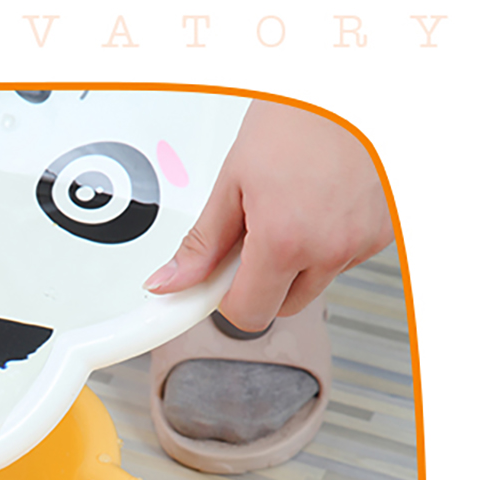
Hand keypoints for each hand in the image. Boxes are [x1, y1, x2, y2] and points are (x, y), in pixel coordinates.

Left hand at [143, 99, 394, 331]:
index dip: (224, 301)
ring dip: (295, 262)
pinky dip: (326, 243)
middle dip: (259, 283)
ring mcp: (363, 242)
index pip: (247, 314)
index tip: (212, 287)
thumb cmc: (294, 118)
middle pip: (282, 305)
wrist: (346, 86)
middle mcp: (331, 249)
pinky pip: (344, 259)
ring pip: (314, 282)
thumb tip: (172, 281)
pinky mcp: (385, 233)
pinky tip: (319, 205)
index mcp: (286, 240)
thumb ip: (202, 244)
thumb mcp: (232, 181)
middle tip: (249, 237)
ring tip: (289, 208)